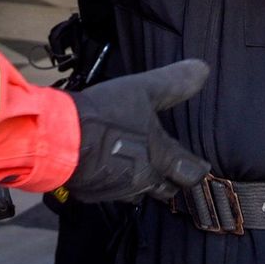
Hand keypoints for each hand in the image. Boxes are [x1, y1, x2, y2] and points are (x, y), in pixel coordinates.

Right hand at [63, 59, 211, 204]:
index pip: (189, 173)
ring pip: (138, 193)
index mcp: (159, 157)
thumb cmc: (106, 115)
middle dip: (171, 182)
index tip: (201, 168)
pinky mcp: (92, 194)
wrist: (60, 138)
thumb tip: (203, 69)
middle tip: (173, 174)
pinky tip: (110, 173)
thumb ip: (174, 82)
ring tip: (142, 174)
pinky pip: (111, 193)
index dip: (197, 170)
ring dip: (142, 185)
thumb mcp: (144, 90)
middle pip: (165, 190)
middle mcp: (142, 180)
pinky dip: (115, 184)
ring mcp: (116, 190)